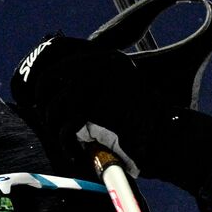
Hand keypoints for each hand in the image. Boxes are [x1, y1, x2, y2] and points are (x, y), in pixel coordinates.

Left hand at [9, 34, 211, 191]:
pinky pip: (64, 128)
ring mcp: (98, 86)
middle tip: (53, 125)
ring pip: (53, 108)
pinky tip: (76, 154)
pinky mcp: (97, 110)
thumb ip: (89, 86)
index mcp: (106, 58)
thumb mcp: (117, 94)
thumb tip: (44, 88)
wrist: (169, 141)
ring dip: (56, 130)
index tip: (42, 101)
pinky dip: (65, 145)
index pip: (57, 57)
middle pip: (48, 80)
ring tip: (69, 143)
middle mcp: (101, 65)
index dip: (43, 83)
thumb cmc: (141, 125)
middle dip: (46, 107)